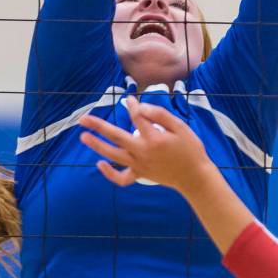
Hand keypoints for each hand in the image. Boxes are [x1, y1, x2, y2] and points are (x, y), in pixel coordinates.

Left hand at [80, 98, 214, 193]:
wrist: (194, 176)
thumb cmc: (190, 149)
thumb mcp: (181, 127)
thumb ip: (160, 115)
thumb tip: (140, 107)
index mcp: (153, 138)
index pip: (136, 117)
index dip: (132, 106)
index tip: (130, 99)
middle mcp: (142, 152)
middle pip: (115, 136)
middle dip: (98, 126)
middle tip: (83, 118)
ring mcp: (139, 165)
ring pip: (113, 155)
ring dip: (96, 145)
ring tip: (83, 136)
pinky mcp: (140, 175)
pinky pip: (120, 178)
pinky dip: (109, 173)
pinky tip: (100, 164)